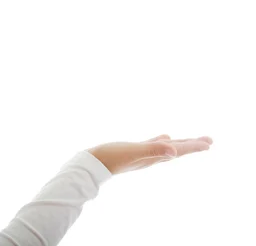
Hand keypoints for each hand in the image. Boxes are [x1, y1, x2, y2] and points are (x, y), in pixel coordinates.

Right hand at [86, 134, 212, 174]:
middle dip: (192, 145)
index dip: (194, 146)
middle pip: (177, 150)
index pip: (178, 150)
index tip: (209, 142)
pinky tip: (164, 138)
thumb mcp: (133, 152)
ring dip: (180, 144)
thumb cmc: (111, 157)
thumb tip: (175, 151)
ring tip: (191, 141)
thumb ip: (153, 150)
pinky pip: (153, 145)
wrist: (92, 164)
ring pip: (167, 148)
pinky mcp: (134, 151)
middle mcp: (151, 157)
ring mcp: (143, 155)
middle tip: (209, 141)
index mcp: (154, 157)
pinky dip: (161, 141)